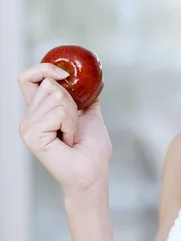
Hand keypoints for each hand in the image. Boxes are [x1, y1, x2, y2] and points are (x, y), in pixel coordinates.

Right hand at [18, 63, 111, 195]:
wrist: (93, 172)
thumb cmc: (92, 149)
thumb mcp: (89, 114)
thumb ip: (85, 98)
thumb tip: (94, 81)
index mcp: (39, 110)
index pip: (28, 78)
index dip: (44, 68)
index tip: (65, 75)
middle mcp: (29, 117)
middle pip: (49, 84)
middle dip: (71, 101)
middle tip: (73, 125)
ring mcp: (27, 126)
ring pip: (56, 97)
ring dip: (72, 116)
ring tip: (71, 135)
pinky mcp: (31, 135)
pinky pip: (58, 113)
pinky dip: (71, 125)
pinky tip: (68, 140)